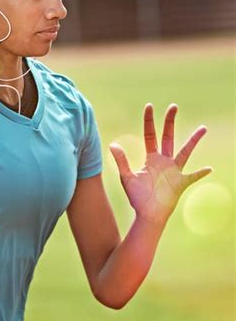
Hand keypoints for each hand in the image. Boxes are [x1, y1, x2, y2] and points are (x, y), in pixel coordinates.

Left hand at [109, 103, 211, 226]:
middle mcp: (164, 161)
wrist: (147, 215)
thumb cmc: (137, 197)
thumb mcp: (127, 177)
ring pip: (185, 151)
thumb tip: (112, 144)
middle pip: (168, 137)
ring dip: (193, 141)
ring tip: (202, 128)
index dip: (149, 121)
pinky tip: (208, 168)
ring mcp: (174, 171)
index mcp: (151, 159)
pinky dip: (200, 173)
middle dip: (170, 122)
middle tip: (173, 106)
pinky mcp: (181, 183)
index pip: (150, 135)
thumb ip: (121, 161)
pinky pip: (193, 176)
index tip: (149, 106)